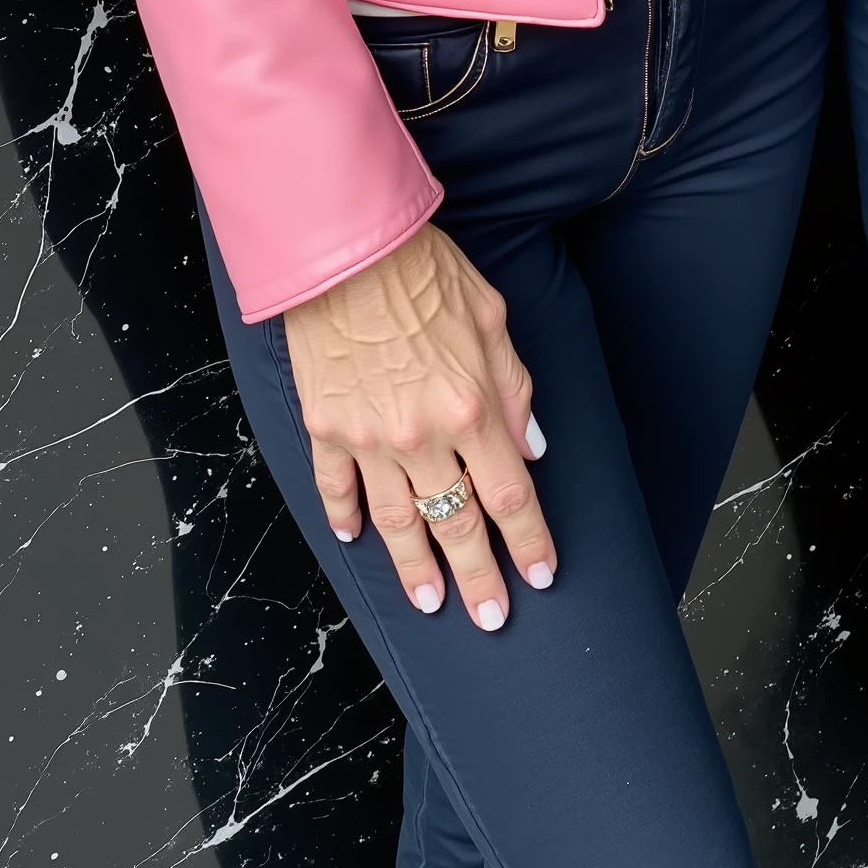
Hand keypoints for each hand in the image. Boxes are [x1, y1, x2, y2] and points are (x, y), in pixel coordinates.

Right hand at [283, 223, 554, 627]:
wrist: (348, 249)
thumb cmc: (425, 271)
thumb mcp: (492, 317)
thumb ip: (514, 387)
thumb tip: (530, 446)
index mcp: (472, 406)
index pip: (510, 493)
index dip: (528, 541)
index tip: (540, 575)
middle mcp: (422, 435)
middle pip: (456, 522)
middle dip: (479, 576)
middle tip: (491, 618)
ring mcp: (368, 437)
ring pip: (397, 522)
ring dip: (415, 568)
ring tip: (432, 602)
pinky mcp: (326, 427)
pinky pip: (336, 487)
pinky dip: (346, 517)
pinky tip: (355, 540)